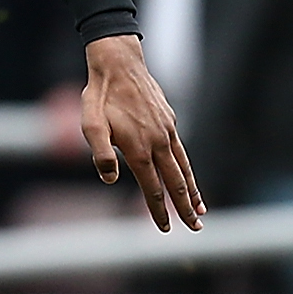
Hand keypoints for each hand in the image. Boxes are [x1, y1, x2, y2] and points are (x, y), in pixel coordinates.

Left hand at [80, 33, 202, 231]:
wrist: (119, 64)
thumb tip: (110, 179)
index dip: (159, 211)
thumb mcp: (90, 124)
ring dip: (192, 191)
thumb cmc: (100, 96)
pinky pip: (181, 151)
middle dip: (186, 208)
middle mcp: (158, 142)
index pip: (152, 188)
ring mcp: (167, 131)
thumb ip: (101, 152)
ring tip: (201, 210)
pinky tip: (187, 177)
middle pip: (175, 182)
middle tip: (196, 229)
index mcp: (138, 148)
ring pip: (183, 168)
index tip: (167, 229)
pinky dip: (187, 169)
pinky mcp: (170, 121)